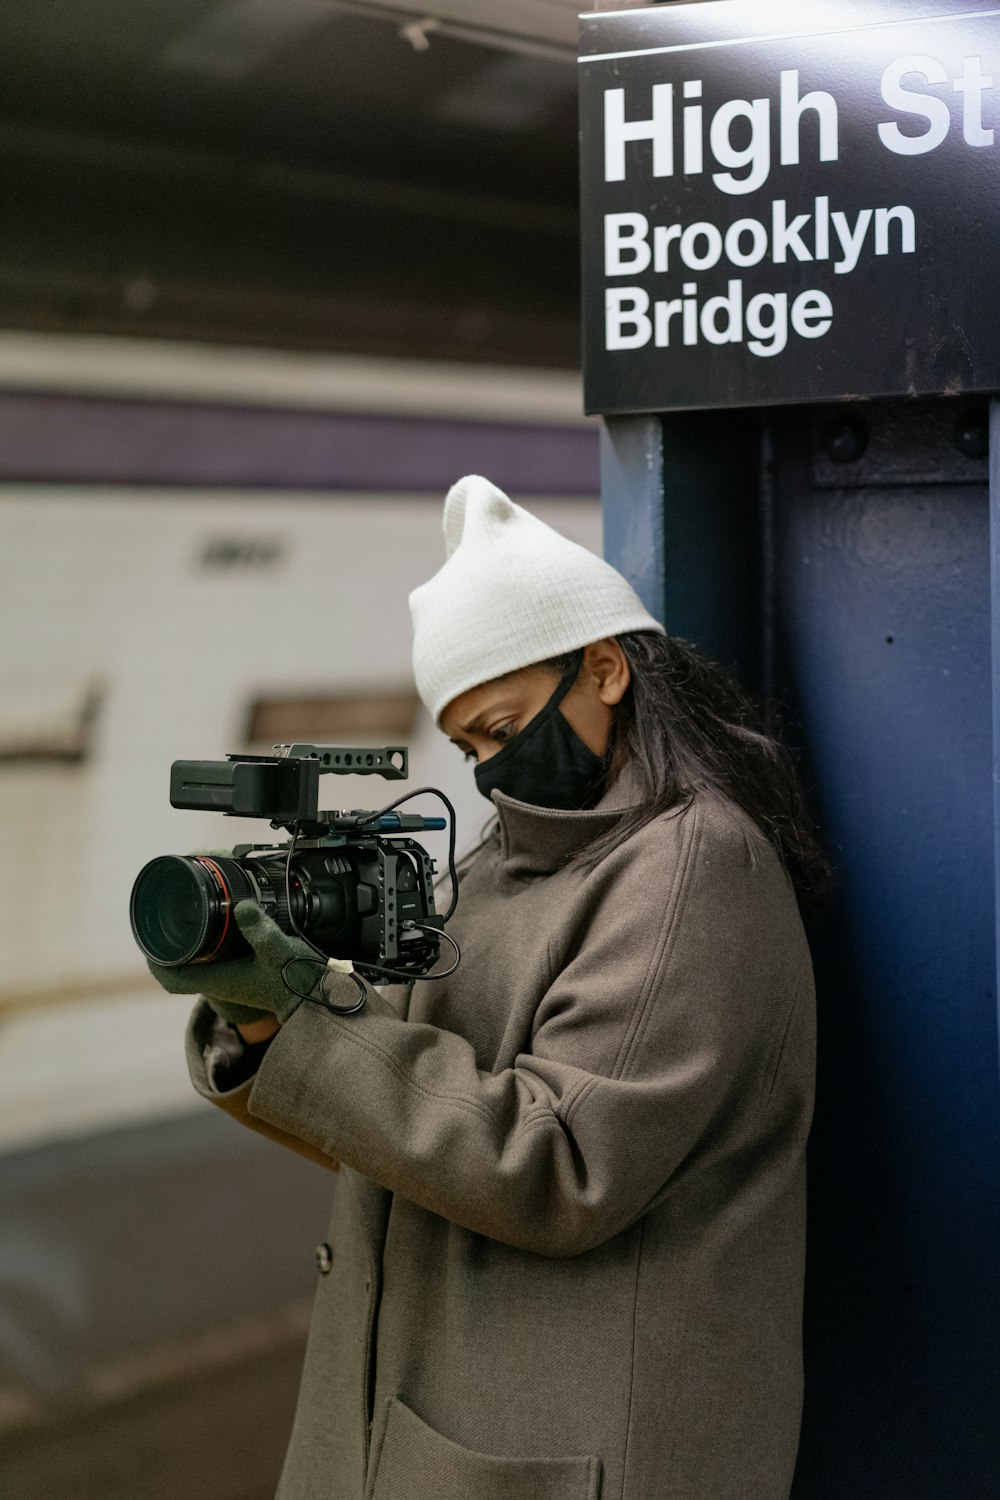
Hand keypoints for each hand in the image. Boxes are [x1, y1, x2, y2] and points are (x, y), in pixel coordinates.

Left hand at [147, 902, 324, 1026]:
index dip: (155, 961)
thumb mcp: (279, 951)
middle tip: (165, 914)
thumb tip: (240, 906)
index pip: (172, 980)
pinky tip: (219, 921)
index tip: (149, 939)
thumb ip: (261, 930)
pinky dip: (211, 939)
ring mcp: (234, 976)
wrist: (321, 997)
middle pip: (181, 966)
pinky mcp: (246, 969)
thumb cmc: (299, 981)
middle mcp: (222, 980)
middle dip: (169, 942)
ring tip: (186, 913)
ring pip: (198, 960)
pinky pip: (217, 955)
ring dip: (189, 939)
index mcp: (220, 980)